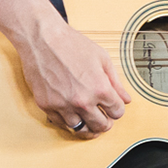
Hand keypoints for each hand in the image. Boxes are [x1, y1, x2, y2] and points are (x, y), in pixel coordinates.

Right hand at [19, 18, 131, 137]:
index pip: (117, 112)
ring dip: (87, 126)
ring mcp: (62, 104)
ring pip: (80, 129)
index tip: (114, 107)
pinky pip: (60, 123)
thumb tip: (126, 100)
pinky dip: (68, 122)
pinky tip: (73, 115)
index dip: (117, 110)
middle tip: (104, 119)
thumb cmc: (72, 44)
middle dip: (106, 123)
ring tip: (89, 119)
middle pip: (101, 126)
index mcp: (100, 89)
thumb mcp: (102, 59)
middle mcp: (82, 100)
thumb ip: (116, 83)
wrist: (41, 38)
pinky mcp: (45, 104)